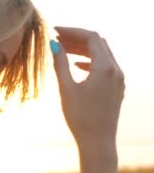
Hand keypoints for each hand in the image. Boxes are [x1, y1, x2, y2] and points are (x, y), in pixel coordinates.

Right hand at [51, 27, 124, 147]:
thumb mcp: (66, 88)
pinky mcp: (117, 87)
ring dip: (83, 48)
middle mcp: (116, 70)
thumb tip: (54, 45)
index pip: (91, 37)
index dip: (72, 31)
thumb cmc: (80, 117)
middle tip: (57, 38)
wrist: (98, 141)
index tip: (55, 31)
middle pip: (98, 43)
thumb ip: (60, 64)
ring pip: (103, 53)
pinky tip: (77, 65)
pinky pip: (106, 65)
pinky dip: (91, 60)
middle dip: (77, 38)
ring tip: (64, 49)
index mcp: (105, 67)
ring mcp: (119, 79)